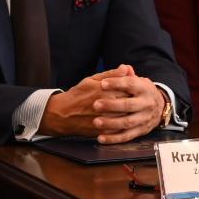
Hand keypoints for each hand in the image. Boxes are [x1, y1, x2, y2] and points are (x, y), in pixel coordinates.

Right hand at [43, 64, 166, 143]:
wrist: (60, 113)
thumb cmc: (77, 95)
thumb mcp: (92, 80)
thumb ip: (111, 74)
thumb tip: (127, 67)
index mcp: (104, 91)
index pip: (128, 89)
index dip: (135, 90)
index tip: (138, 90)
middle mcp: (105, 105)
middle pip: (128, 104)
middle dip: (135, 103)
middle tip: (139, 102)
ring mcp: (102, 119)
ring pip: (124, 118)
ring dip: (131, 116)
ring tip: (134, 113)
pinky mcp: (99, 130)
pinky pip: (117, 131)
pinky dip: (123, 128)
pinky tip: (126, 124)